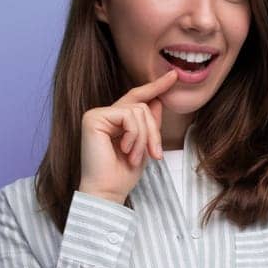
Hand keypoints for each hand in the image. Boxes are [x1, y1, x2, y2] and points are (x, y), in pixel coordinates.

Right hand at [77, 68, 176, 203]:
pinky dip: (134, 135)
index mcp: (114, 120)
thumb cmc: (122, 175)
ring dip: (144, 137)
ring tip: (135, 157)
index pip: (137, 98)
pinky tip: (126, 151)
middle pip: (141, 106)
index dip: (155, 87)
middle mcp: (103, 114)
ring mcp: (97, 114)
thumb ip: (149, 124)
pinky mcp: (93, 118)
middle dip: (153, 130)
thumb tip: (158, 100)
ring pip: (137, 111)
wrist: (107, 192)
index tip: (173, 76)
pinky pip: (128, 116)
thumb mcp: (144, 146)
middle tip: (155, 154)